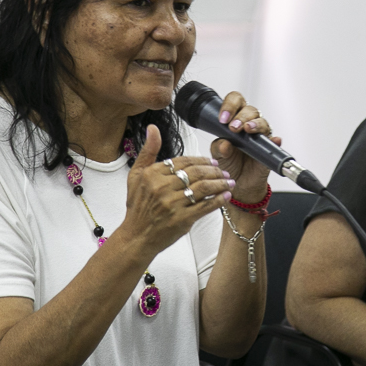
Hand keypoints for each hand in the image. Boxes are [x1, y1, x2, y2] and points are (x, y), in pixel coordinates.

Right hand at [121, 125, 232, 252]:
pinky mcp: (182, 219)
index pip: (184, 161)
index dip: (202, 160)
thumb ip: (148, 151)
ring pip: (204, 187)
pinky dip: (218, 199)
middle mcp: (162, 187)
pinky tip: (226, 195)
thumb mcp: (136, 175)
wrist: (137, 236)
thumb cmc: (138, 206)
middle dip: (215, 170)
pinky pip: (206, 206)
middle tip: (224, 171)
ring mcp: (173, 204)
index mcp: (153, 174)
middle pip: (197, 173)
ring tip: (229, 181)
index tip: (213, 161)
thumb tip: (153, 128)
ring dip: (220, 183)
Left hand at [210, 91, 274, 202]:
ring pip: (262, 122)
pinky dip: (275, 140)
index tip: (223, 118)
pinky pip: (275, 141)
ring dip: (255, 124)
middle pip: (250, 109)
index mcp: (235, 119)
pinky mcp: (269, 149)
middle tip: (233, 127)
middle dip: (241, 116)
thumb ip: (218, 147)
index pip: (235, 102)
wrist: (238, 184)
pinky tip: (274, 139)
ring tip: (247, 130)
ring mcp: (260, 136)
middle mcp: (249, 125)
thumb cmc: (229, 165)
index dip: (230, 105)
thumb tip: (224, 143)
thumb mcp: (217, 155)